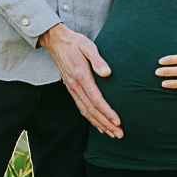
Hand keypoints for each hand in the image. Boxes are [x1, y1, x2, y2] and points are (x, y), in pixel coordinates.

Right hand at [39, 23, 122, 137]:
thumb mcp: (88, 46)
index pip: (96, 100)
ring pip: (86, 112)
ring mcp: (72, 89)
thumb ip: (98, 60)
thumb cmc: (75, 42)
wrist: (56, 41)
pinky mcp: (71, 89)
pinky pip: (81, 108)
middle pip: (92, 110)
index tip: (117, 121)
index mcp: (81, 76)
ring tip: (112, 134)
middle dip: (106, 124)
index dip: (107, 112)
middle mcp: (75, 86)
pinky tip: (99, 124)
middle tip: (119, 134)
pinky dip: (90, 119)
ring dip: (99, 124)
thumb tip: (107, 73)